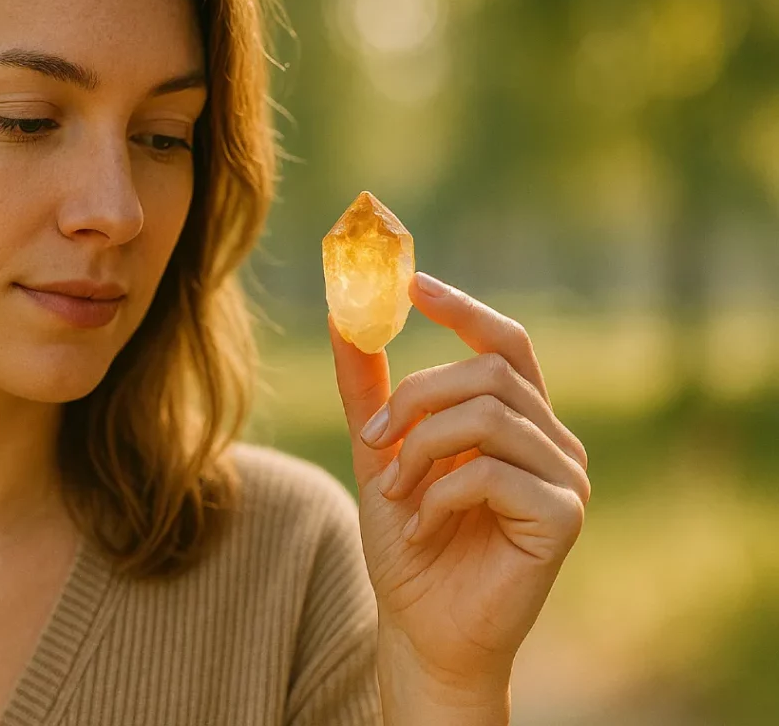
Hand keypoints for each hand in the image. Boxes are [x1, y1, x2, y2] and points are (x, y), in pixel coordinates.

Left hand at [330, 271, 589, 708]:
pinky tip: (422, 528)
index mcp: (517, 420)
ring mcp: (565, 477)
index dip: (463, 308)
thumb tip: (345, 317)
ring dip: (421, 450)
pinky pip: (491, 472)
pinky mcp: (563, 516)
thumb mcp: (381, 455)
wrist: (422, 627)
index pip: (505, 343)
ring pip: (488, 416)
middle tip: (373, 441)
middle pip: (489, 372)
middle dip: (417, 398)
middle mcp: (552, 440)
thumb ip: (371, 390)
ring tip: (397, 495)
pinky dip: (438, 495)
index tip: (412, 284)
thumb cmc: (408, 542)